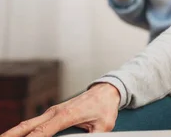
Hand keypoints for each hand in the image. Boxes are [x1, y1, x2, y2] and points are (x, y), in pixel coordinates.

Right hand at [1, 83, 119, 136]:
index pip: (42, 131)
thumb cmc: (105, 108)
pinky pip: (35, 123)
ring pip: (28, 123)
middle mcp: (55, 112)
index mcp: (66, 115)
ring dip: (15, 133)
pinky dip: (24, 131)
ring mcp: (52, 111)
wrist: (106, 91)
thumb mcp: (103, 127)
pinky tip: (19, 136)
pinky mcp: (53, 113)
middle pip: (27, 126)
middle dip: (11, 135)